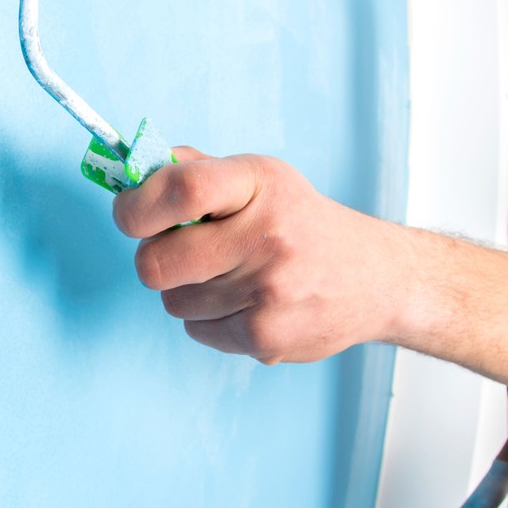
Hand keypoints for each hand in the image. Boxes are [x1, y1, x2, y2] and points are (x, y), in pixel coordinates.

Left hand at [112, 148, 398, 363]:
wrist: (377, 279)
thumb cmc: (302, 223)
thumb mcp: (261, 179)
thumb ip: (196, 171)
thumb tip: (130, 172)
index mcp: (261, 184)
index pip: (182, 189)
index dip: (138, 205)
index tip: (129, 213)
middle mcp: (268, 236)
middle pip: (157, 262)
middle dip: (153, 259)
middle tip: (176, 252)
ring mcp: (268, 291)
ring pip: (173, 300)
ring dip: (186, 291)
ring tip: (229, 277)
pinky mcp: (267, 336)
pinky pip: (196, 330)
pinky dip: (210, 319)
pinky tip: (246, 303)